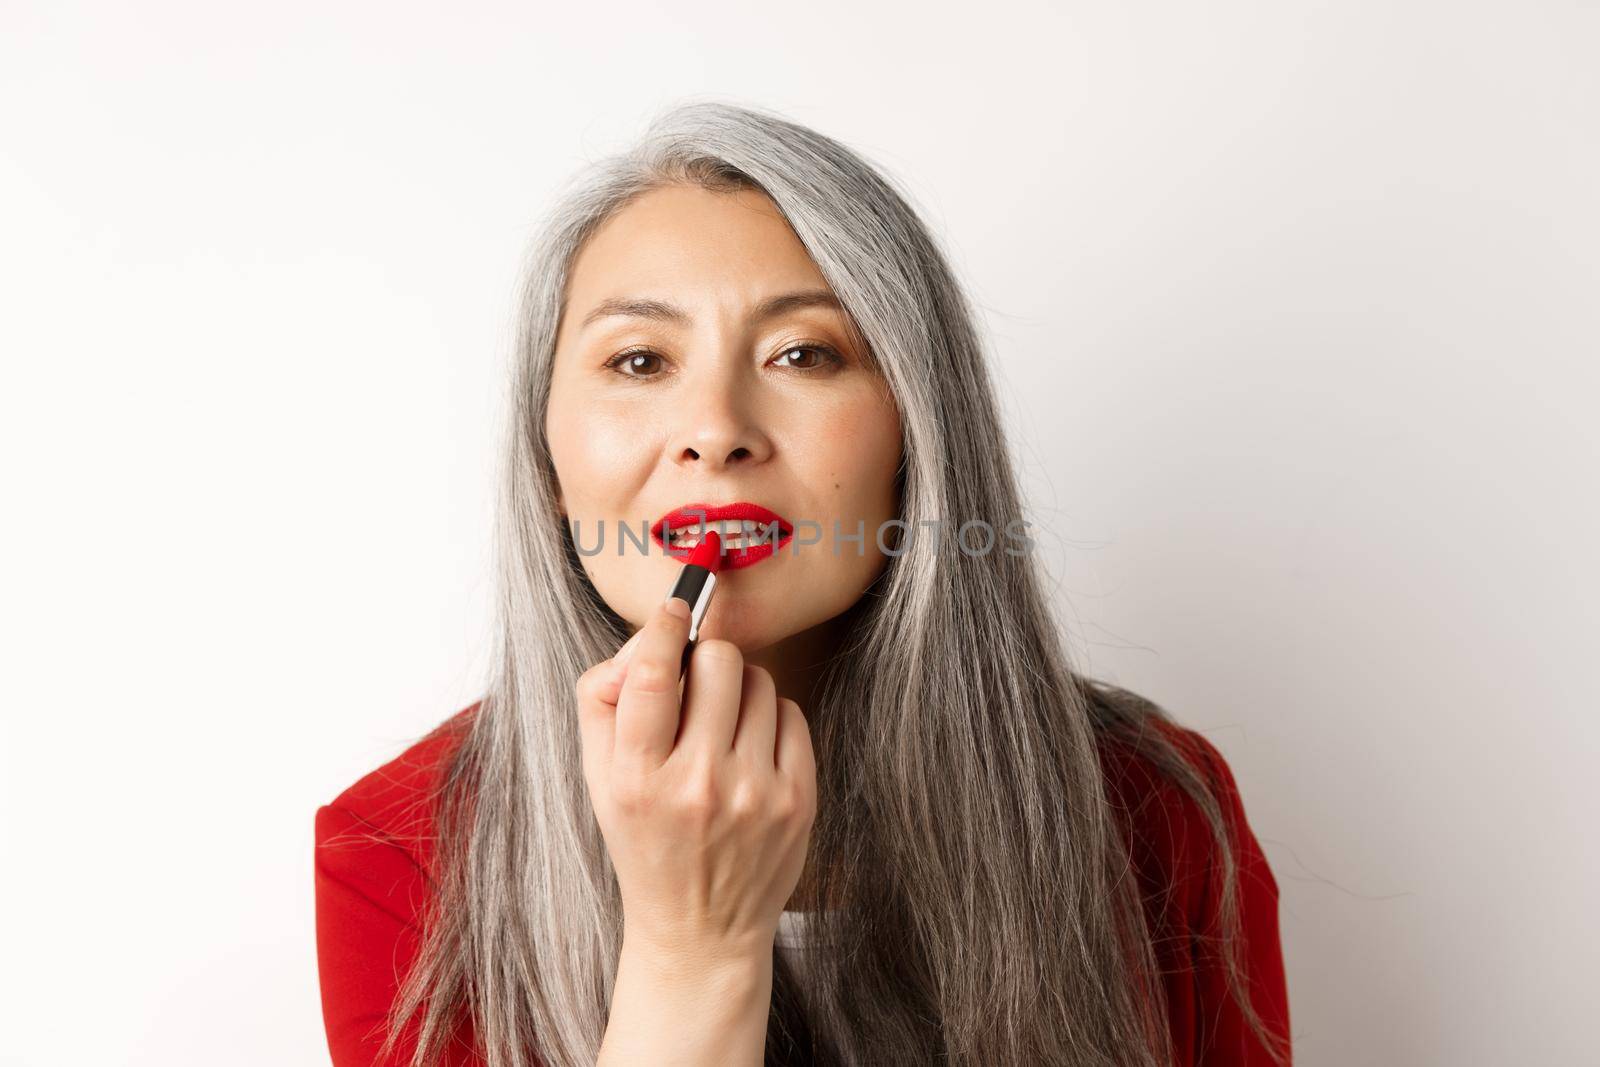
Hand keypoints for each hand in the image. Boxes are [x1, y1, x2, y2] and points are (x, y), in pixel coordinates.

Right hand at [575, 597, 817, 963]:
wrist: (701, 928)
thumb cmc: (644, 838)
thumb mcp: (599, 778)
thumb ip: (605, 699)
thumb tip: (650, 638)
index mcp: (637, 779)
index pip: (655, 677)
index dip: (665, 628)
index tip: (675, 610)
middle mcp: (698, 785)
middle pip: (718, 661)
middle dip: (705, 659)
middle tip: (696, 685)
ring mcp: (755, 794)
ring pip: (759, 681)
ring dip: (738, 689)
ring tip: (721, 728)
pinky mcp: (798, 800)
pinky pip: (792, 713)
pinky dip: (769, 719)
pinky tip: (750, 752)